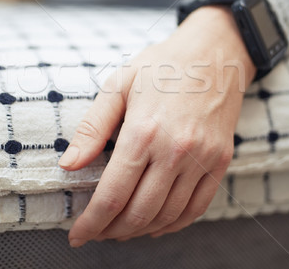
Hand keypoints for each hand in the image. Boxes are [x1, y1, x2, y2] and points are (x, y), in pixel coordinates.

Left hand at [58, 6, 255, 246]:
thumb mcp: (118, 85)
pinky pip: (197, 208)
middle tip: (95, 233)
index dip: (91, 222)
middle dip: (111, 231)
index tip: (76, 235)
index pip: (112, 195)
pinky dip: (173, 225)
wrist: (216, 53)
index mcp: (144, 131)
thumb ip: (92, 128)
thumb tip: (68, 166)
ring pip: (168, 216)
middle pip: (139, 213)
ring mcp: (203, 158)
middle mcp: (176, 150)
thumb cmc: (161, 67)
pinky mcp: (221, 161)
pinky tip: (154, 226)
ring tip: (119, 230)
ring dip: (139, 232)